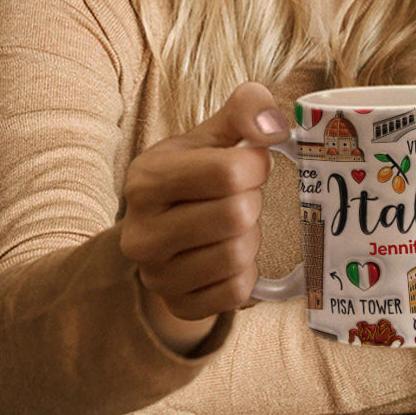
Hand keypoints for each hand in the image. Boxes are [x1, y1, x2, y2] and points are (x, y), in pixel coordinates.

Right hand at [120, 82, 289, 352]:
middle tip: (241, 198)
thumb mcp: (214, 133)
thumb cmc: (197, 174)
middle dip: (252, 202)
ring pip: (238, 255)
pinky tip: (231, 256)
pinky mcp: (178, 305)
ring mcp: (156, 276)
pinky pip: (237, 292)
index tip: (251, 165)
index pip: (228, 172)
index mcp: (147, 179)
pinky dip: (247, 272)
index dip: (256, 166)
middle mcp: (141, 232)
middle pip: (237, 215)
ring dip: (251, 237)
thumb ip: (246, 109)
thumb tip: (275, 127)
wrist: (166, 230)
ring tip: (234, 226)